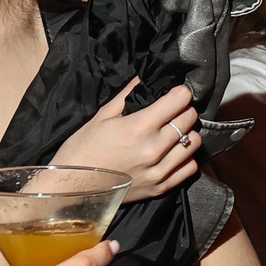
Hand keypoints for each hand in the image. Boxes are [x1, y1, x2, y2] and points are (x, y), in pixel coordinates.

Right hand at [53, 79, 201, 202]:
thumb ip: (127, 95)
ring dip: (187, 133)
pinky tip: (172, 154)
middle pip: (189, 119)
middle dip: (183, 110)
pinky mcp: (160, 188)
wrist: (72, 187)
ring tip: (173, 133)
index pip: (179, 100)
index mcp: (139, 127)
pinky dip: (185, 158)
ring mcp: (159, 170)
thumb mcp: (102, 116)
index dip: (179, 93)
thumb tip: (144, 78)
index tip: (175, 93)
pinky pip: (189, 168)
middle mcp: (153, 148)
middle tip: (172, 112)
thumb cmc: (82, 150)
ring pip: (194, 142)